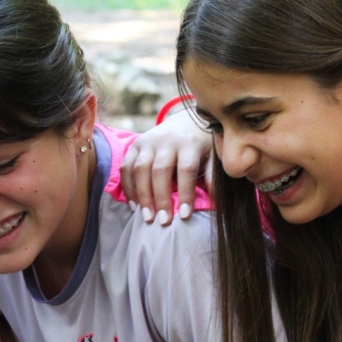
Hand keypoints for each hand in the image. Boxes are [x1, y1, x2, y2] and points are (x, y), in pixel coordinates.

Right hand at [120, 104, 211, 225]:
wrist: (186, 120)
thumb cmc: (202, 144)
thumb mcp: (213, 155)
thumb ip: (212, 175)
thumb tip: (215, 201)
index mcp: (189, 142)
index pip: (186, 169)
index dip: (185, 193)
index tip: (185, 216)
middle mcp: (167, 140)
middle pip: (159, 170)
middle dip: (160, 198)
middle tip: (163, 221)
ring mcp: (148, 141)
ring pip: (140, 169)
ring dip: (142, 195)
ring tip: (147, 217)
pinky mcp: (135, 145)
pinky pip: (126, 167)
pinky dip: (128, 188)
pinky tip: (134, 206)